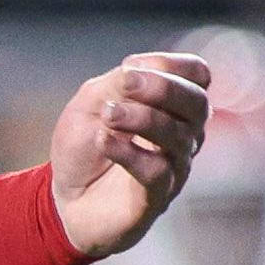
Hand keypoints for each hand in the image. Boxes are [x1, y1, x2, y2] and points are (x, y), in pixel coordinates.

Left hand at [47, 51, 208, 260]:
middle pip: (197, 103)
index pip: (197, 75)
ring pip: (177, 135)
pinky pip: (157, 171)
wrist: (66, 200)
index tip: (129, 67)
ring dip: (141, 118)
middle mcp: (183, 133)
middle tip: (126, 83)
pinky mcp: (157, 196)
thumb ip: (117, 83)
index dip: (170, 64)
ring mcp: (174, 166)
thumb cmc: (84, 147)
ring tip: (108, 114)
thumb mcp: (91, 102)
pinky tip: (103, 141)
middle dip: (163, 87)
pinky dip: (129, 152)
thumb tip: (138, 70)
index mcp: (172, 105)